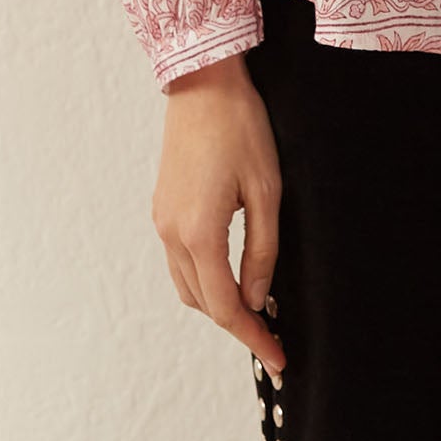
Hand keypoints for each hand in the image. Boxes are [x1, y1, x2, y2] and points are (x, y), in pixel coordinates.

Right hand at [152, 52, 285, 381]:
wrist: (203, 82)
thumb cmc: (240, 127)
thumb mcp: (266, 189)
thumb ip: (261, 249)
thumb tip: (257, 297)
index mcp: (199, 232)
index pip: (225, 305)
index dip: (253, 337)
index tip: (277, 357)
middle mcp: (172, 233)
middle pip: (203, 302)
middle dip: (236, 324)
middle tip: (271, 337)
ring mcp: (162, 220)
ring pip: (187, 285)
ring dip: (217, 302)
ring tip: (253, 307)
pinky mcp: (162, 207)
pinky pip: (180, 260)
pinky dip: (203, 278)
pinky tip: (228, 273)